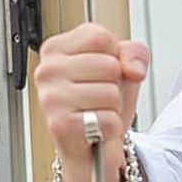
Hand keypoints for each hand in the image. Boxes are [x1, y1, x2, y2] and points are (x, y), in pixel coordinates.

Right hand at [34, 22, 150, 181]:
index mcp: (56, 48)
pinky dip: (111, 127)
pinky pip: (108, 119)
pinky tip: (94, 127)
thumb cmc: (101, 101)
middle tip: (99, 95)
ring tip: (96, 111)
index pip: (100, 36)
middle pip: (109, 65)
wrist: (92, 145)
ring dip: (113, 106)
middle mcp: (47, 70)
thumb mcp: (122, 65)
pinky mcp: (59, 124)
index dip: (115, 55)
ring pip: (110, 92)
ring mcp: (50, 98)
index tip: (103, 70)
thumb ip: (134, 52)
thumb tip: (134, 69)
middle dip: (115, 83)